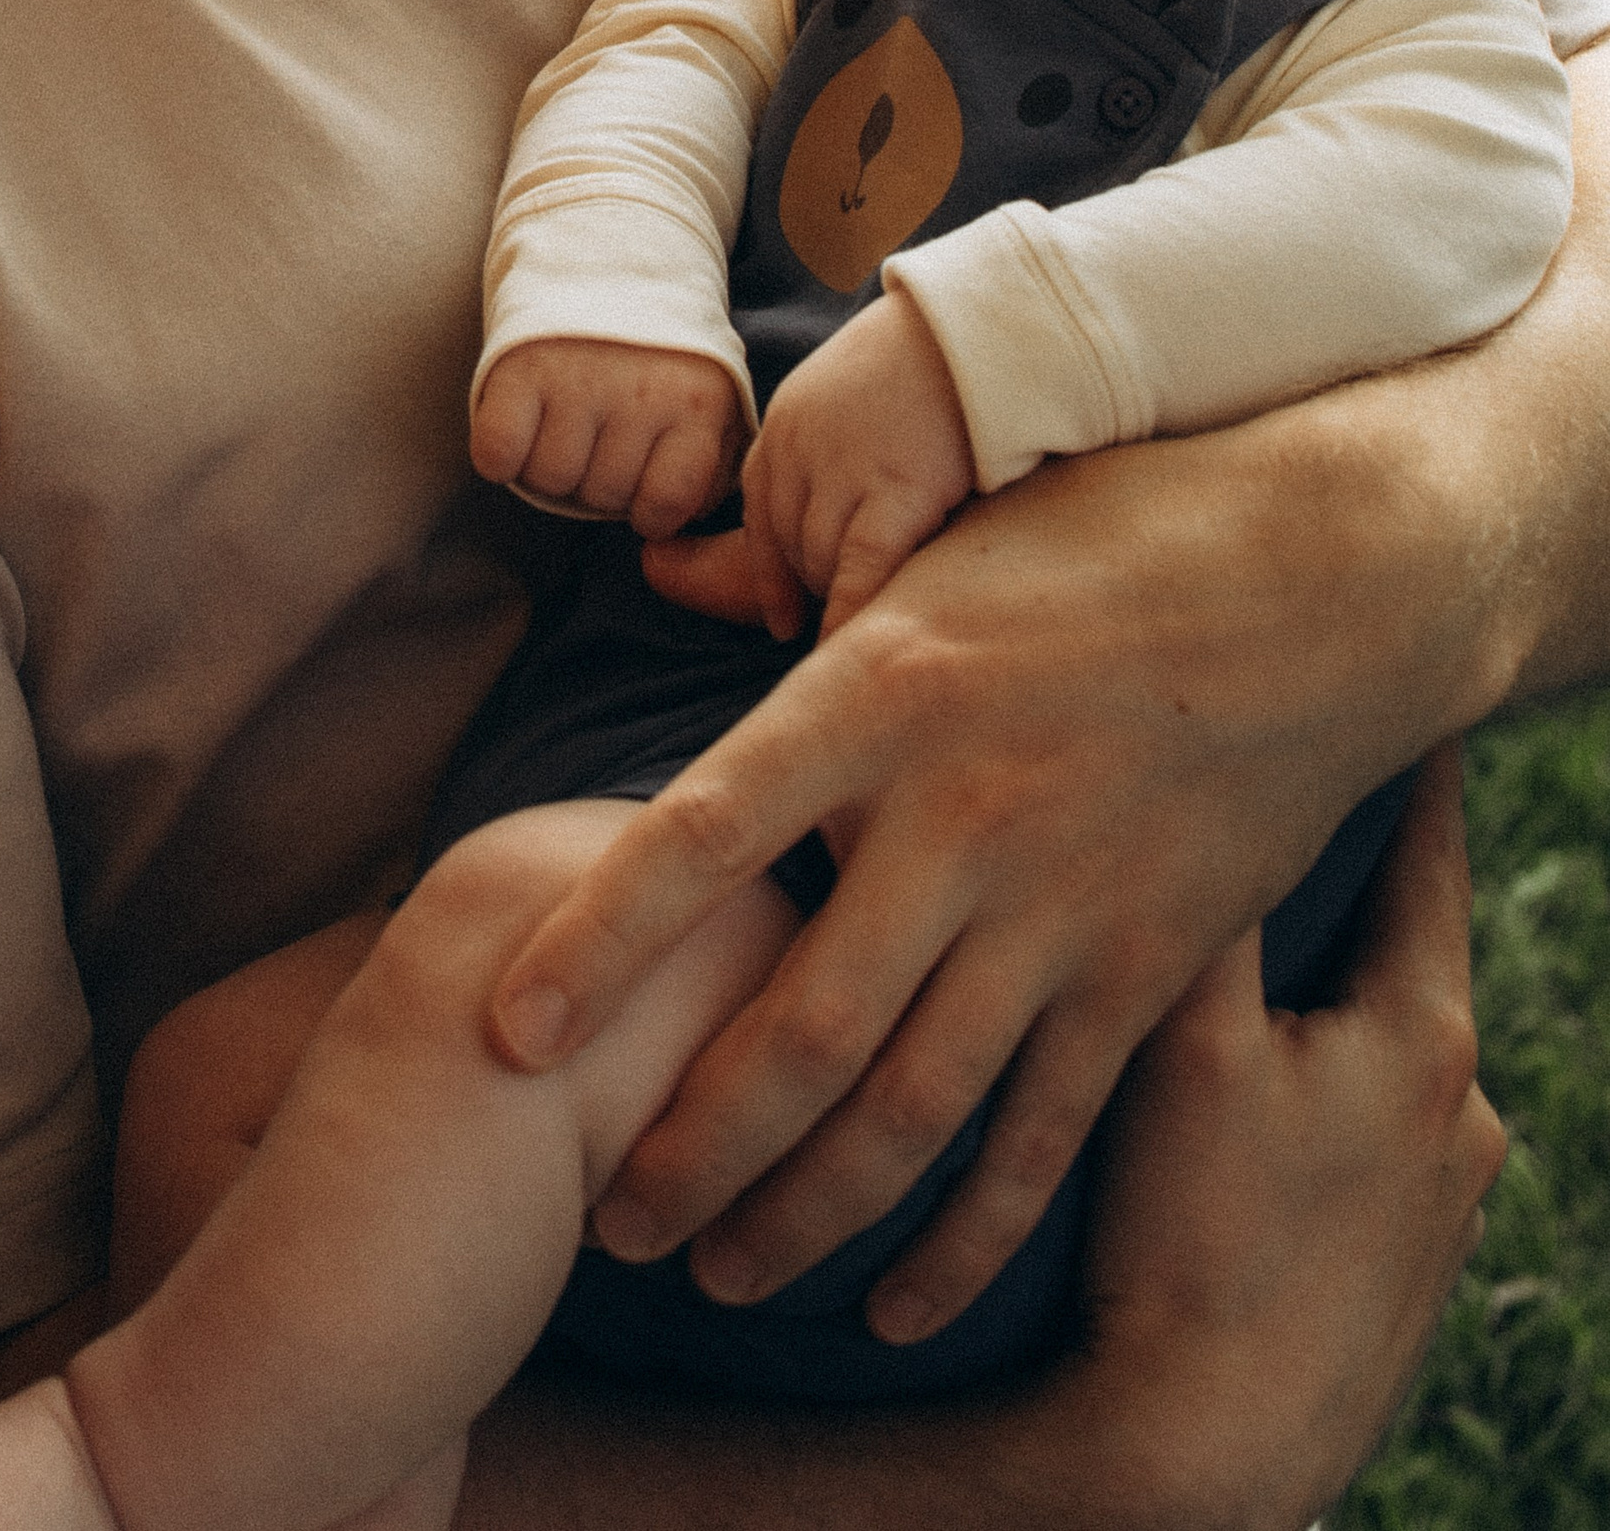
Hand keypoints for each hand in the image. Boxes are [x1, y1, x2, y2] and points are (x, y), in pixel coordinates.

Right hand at [470, 339, 744, 537]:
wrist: (603, 244)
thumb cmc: (657, 344)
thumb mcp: (708, 391)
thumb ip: (708, 461)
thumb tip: (673, 530)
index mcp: (697, 401)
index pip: (665, 506)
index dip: (646, 507)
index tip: (640, 479)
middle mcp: (640, 391)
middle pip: (602, 497)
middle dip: (596, 480)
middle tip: (595, 432)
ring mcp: (578, 379)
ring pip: (549, 480)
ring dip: (547, 464)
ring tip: (561, 419)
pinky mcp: (520, 367)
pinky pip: (498, 455)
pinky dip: (499, 454)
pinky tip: (519, 421)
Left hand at [482, 391, 1461, 1331]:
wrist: (1326, 578)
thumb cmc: (1100, 530)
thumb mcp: (932, 537)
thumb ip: (805, 606)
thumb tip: (667, 578)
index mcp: (882, 691)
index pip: (702, 835)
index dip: (598, 942)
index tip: (508, 1031)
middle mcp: (961, 817)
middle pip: (799, 1028)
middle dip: (689, 1146)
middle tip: (604, 1224)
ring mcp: (1061, 909)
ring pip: (909, 1110)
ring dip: (803, 1214)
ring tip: (716, 1272)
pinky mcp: (1145, 972)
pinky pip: (1042, 1137)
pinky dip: (967, 1238)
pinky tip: (897, 1303)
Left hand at [663, 291, 973, 641]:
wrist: (981, 326)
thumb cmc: (936, 355)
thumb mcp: (856, 388)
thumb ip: (833, 441)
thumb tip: (833, 496)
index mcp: (787, 420)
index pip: (761, 509)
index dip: (771, 569)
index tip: (781, 617)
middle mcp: (799, 447)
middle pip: (788, 542)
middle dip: (812, 583)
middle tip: (846, 616)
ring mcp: (842, 472)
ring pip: (819, 563)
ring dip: (840, 595)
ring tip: (877, 619)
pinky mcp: (894, 495)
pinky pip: (857, 575)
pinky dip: (850, 614)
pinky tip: (855, 643)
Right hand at [1071, 751, 1500, 1530]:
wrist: (1205, 1456)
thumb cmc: (1188, 1238)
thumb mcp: (1180, 1042)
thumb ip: (1197, 905)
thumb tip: (1200, 770)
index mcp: (1422, 1029)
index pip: (1423, 838)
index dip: (1399, 748)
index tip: (1387, 667)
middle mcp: (1459, 1107)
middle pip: (1398, 936)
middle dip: (1336, 865)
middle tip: (1276, 774)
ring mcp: (1440, 1197)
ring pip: (1372, 1039)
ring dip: (1316, 988)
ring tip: (1236, 934)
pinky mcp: (1400, 1266)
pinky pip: (1353, 1128)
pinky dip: (1307, 1087)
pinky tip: (1242, 1094)